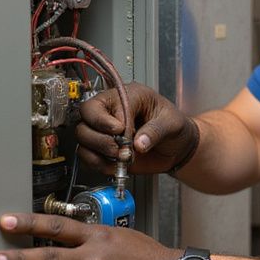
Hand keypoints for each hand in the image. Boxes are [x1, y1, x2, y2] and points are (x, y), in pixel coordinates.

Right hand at [76, 82, 199, 175]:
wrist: (177, 147)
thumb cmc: (174, 127)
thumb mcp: (172, 123)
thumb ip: (155, 131)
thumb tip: (138, 143)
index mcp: (127, 95)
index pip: (103, 102)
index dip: (109, 120)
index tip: (123, 131)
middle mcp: (111, 110)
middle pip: (85, 116)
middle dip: (101, 136)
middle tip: (120, 147)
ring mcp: (105, 130)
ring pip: (82, 136)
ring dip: (99, 150)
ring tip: (121, 156)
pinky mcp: (104, 149)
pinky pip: (86, 155)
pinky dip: (97, 163)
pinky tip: (115, 164)